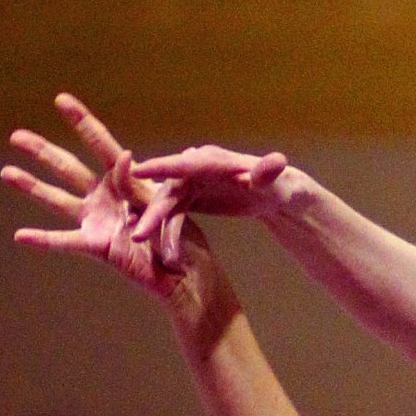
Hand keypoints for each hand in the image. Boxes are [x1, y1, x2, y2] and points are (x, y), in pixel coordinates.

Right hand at [4, 95, 196, 298]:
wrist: (190, 271)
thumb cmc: (183, 235)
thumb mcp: (165, 202)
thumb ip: (139, 183)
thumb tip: (123, 156)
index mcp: (125, 179)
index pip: (100, 144)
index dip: (81, 122)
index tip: (61, 99)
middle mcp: (105, 196)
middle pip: (68, 168)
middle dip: (42, 151)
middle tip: (16, 136)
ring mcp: (98, 220)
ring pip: (58, 199)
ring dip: (32, 186)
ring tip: (7, 172)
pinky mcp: (99, 245)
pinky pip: (67, 242)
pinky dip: (44, 239)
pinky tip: (20, 235)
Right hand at [129, 143, 291, 268]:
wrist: (275, 194)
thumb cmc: (278, 184)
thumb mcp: (276, 181)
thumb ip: (270, 173)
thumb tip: (277, 162)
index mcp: (213, 161)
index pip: (186, 163)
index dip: (163, 167)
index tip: (137, 170)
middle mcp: (196, 168)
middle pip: (170, 190)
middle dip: (154, 212)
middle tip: (139, 234)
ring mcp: (191, 183)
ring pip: (169, 205)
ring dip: (159, 228)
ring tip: (156, 252)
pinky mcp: (191, 197)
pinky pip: (175, 215)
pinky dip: (170, 232)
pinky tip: (170, 255)